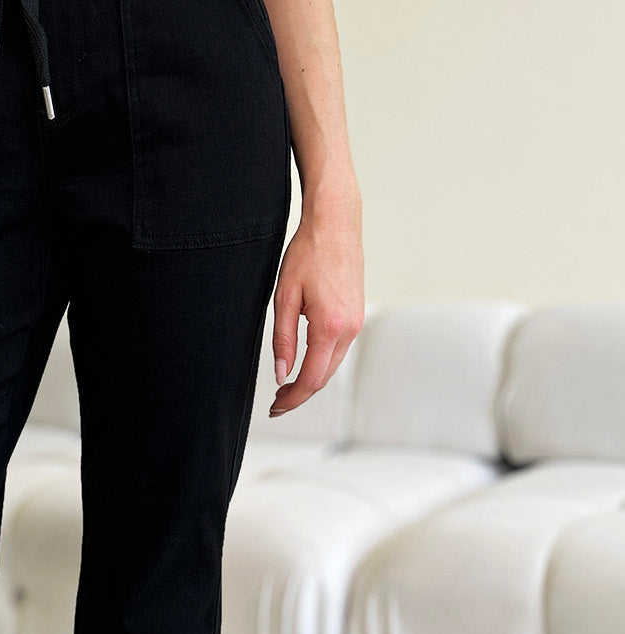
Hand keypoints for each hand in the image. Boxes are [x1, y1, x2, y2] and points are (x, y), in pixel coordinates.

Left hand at [270, 198, 363, 416]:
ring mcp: (357, 323)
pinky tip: (305, 364)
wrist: (336, 225)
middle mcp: (349, 329)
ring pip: (333, 366)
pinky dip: (322, 364)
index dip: (292, 399)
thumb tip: (282, 374)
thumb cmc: (308, 253)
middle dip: (300, 395)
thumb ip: (283, 340)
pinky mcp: (357, 316)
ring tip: (287, 387)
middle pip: (324, 378)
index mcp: (330, 326)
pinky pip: (339, 350)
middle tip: (277, 403)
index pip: (311, 378)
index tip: (275, 408)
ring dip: (311, 381)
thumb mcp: (284, 297)